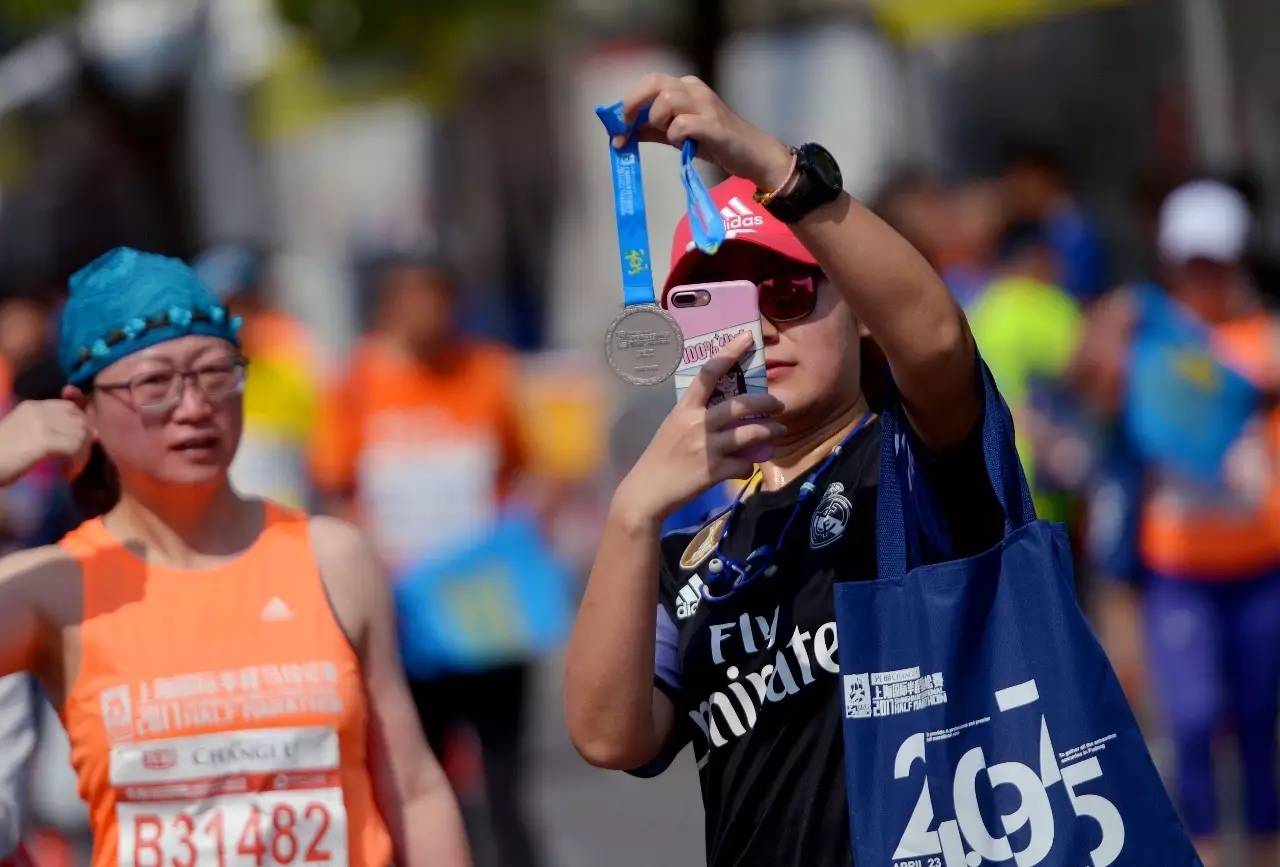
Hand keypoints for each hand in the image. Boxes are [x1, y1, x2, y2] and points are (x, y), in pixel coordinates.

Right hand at [0, 399, 92, 485]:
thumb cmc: (0, 454)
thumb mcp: (24, 433)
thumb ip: (51, 429)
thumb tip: (91, 434)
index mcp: (32, 406)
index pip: (70, 407)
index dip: (80, 423)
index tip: (81, 441)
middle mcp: (39, 411)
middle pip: (79, 420)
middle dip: (85, 438)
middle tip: (80, 456)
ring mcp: (41, 424)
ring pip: (80, 434)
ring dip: (82, 452)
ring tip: (74, 466)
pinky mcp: (43, 440)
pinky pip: (74, 446)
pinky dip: (77, 460)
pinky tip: (70, 470)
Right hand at [614, 334, 784, 523]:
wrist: (646, 492)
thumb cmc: (660, 457)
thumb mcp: (674, 427)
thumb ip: (698, 417)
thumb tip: (727, 415)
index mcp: (685, 409)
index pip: (708, 374)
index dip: (729, 353)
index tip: (747, 338)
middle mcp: (696, 424)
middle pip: (741, 404)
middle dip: (766, 402)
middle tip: (779, 404)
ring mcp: (705, 448)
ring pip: (750, 434)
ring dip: (770, 432)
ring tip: (779, 431)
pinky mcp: (713, 472)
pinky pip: (744, 464)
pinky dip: (749, 465)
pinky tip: (747, 465)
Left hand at [616, 73, 793, 191]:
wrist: (751, 154)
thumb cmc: (714, 142)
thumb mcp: (678, 133)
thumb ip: (652, 130)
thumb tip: (621, 134)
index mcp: (686, 87)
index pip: (649, 82)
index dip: (628, 101)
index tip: (617, 126)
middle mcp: (695, 89)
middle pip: (654, 83)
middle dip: (633, 104)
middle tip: (626, 128)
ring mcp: (705, 105)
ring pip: (666, 100)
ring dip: (658, 121)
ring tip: (670, 137)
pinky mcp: (714, 125)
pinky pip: (682, 124)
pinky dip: (675, 136)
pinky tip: (685, 144)